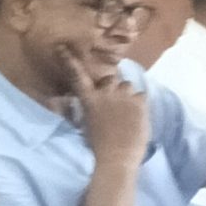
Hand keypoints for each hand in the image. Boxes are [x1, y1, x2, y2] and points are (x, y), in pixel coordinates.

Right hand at [65, 48, 148, 165]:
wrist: (118, 157)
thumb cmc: (98, 146)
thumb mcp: (87, 124)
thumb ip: (91, 108)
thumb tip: (94, 101)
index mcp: (89, 100)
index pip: (78, 76)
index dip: (71, 61)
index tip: (64, 48)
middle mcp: (105, 93)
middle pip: (110, 79)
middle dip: (112, 87)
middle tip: (115, 102)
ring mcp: (124, 96)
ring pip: (127, 85)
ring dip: (127, 94)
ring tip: (128, 110)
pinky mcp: (140, 102)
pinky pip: (141, 95)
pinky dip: (140, 104)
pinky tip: (138, 116)